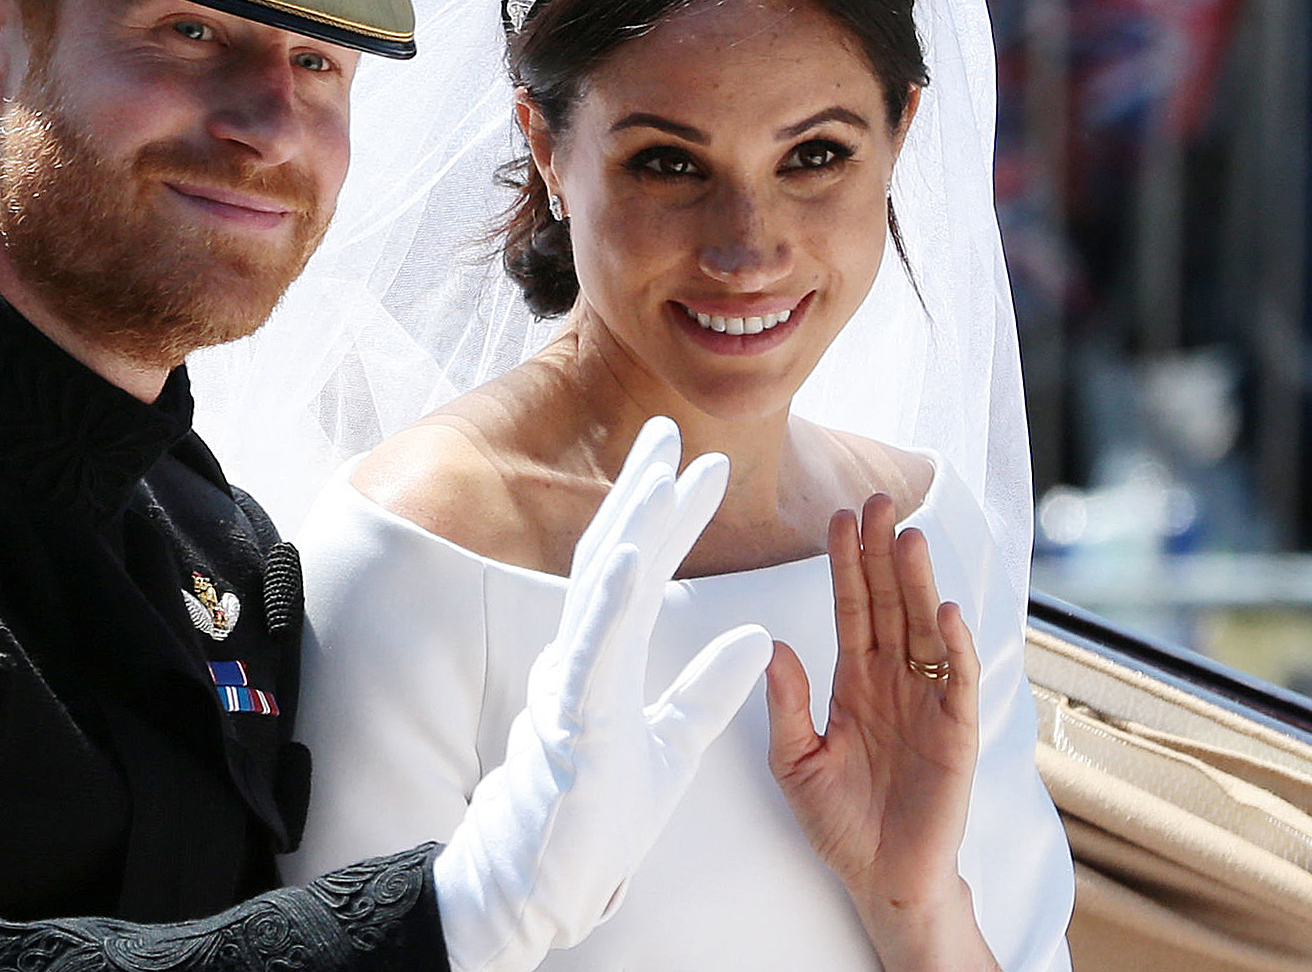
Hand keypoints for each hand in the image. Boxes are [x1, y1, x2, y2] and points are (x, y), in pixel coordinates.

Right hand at [433, 417, 773, 971]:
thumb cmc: (600, 815)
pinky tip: (630, 554)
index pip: (642, 572)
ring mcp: (572, 683)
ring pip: (600, 591)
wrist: (551, 879)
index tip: (703, 467)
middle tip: (669, 432)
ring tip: (660, 473)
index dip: (669, 517)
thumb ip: (711, 689)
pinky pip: (592, 650)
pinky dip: (611, 599)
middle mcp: (582, 656)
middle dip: (641, 493)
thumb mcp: (675, 744)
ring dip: (631, 527)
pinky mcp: (573, 718)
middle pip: (613, 558)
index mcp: (606, 658)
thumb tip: (760, 637)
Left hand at [765, 494, 998, 971]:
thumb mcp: (795, 761)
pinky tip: (944, 611)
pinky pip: (956, 680)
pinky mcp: (956, 732)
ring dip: (918, 584)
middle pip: (889, 603)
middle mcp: (893, 680)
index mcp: (853, 681)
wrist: (881, 879)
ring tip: (909, 537)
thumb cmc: (839, 822)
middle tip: (877, 499)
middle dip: (882, 553)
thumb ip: (785, 704)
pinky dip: (953, 646)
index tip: (835, 516)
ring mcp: (927, 701)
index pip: (850, 608)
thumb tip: (772, 644)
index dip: (845, 563)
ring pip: (923, 629)